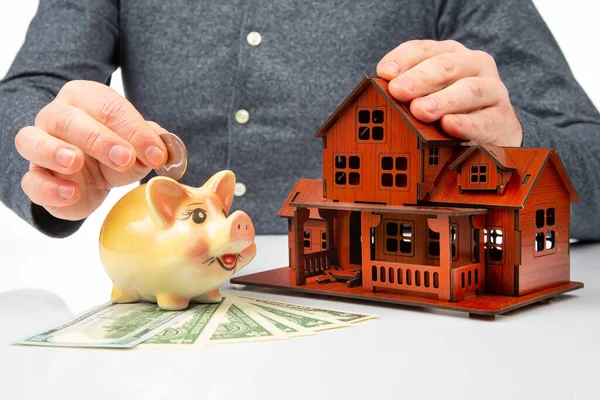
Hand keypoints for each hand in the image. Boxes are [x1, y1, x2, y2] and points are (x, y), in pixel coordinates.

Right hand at [14, 80, 168, 220]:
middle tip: (126, 158)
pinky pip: (31, 180)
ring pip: (32, 140)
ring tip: (76, 162)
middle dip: (100, 138)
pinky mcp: (35, 178)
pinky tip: (71, 193)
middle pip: (68, 118)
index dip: (134, 129)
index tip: (156, 154)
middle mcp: (56, 116)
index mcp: (86, 98)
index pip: (108, 106)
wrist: (91, 183)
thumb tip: (166, 150)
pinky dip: (49, 188)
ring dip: (54, 151)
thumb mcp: (138, 147)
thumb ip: (153, 143)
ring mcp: (39, 146)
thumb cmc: (114, 155)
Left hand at [376, 40, 522, 146]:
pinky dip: (466, 123)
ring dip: (443, 100)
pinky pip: (484, 120)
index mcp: (451, 54)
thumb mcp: (428, 94)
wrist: (494, 130)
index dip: (403, 60)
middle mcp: (474, 65)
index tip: (385, 73)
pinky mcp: (502, 118)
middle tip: (400, 91)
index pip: (423, 50)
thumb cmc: (452, 108)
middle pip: (446, 66)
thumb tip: (381, 94)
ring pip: (469, 90)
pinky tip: (449, 126)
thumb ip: (407, 91)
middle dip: (420, 79)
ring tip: (421, 110)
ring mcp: (492, 90)